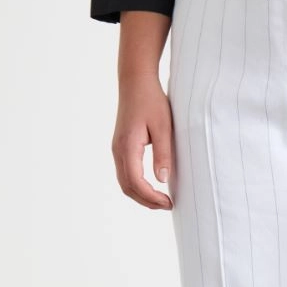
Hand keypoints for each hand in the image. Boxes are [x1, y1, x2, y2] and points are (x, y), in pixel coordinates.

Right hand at [111, 72, 173, 209]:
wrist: (135, 81)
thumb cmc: (151, 100)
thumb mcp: (163, 127)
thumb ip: (163, 153)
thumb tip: (162, 180)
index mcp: (127, 146)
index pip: (136, 182)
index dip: (151, 197)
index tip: (169, 203)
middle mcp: (118, 150)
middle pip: (127, 187)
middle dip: (146, 201)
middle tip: (167, 205)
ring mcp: (117, 149)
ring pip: (124, 182)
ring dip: (141, 196)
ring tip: (161, 200)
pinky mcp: (120, 147)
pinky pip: (125, 174)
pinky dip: (137, 186)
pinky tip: (152, 187)